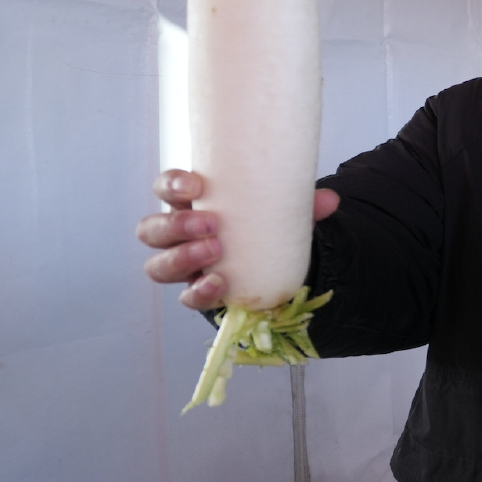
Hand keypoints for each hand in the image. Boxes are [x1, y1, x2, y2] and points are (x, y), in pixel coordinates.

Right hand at [137, 169, 338, 309]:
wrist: (273, 262)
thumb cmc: (263, 225)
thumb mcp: (279, 210)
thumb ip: (301, 205)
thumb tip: (330, 200)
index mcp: (191, 204)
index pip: (165, 188)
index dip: (171, 185)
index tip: (195, 184)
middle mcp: (178, 235)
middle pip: (151, 230)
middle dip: (175, 225)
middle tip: (210, 224)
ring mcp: (183, 266)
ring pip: (158, 265)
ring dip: (182, 258)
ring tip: (214, 251)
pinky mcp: (196, 292)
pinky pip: (186, 296)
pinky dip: (199, 292)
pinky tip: (218, 284)